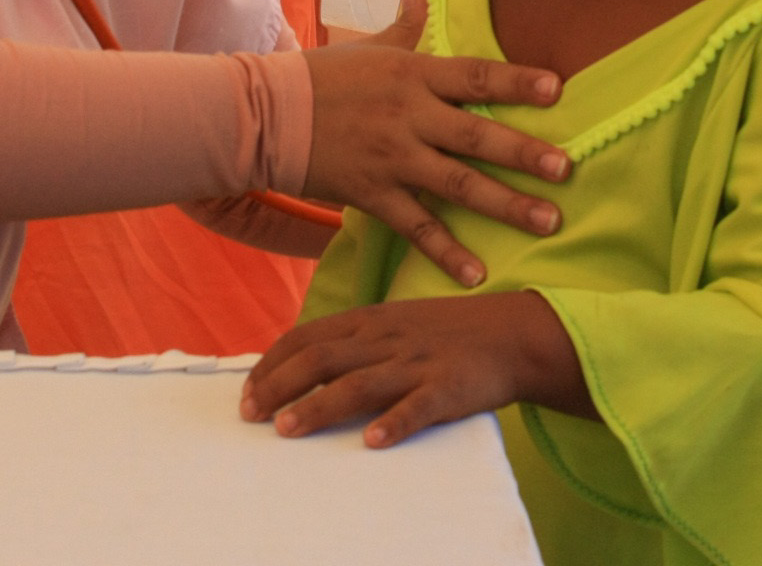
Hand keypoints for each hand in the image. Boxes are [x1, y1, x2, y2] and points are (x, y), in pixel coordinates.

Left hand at [243, 292, 592, 447]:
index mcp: (371, 320)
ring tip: (288, 430)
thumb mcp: (396, 322)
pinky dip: (394, 423)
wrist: (514, 331)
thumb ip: (355, 339)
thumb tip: (305, 361)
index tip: (247, 390)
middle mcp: (387, 338)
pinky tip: (372, 441)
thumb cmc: (448, 332)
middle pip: (321, 359)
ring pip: (358, 383)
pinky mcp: (448, 387)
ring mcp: (417, 362)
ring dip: (318, 407)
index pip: (307, 336)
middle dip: (279, 386)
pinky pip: (418, 407)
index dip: (272, 363)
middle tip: (251, 415)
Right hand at [302, 0, 568, 288]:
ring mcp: (393, 159)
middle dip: (525, 154)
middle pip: (477, 136)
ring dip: (506, 205)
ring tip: (548, 221)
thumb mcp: (364, 46)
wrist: (263, 116)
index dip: (516, 83)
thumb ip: (402, 28)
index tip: (557, 91)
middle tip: (567, 169)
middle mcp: (410, 116)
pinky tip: (477, 274)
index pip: (475, 77)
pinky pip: (417, 227)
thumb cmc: (317, 77)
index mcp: (413, 74)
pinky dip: (447, 252)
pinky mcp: (373, 194)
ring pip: (458, 185)